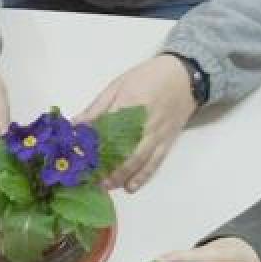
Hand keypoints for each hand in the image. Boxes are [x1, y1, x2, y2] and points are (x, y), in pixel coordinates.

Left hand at [76, 54, 196, 191]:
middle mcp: (143, 123)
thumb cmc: (148, 77)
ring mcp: (157, 134)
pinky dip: (143, 176)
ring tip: (105, 186)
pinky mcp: (167, 141)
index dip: (90, 147)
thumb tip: (75, 125)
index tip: (77, 159)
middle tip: (89, 179)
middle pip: (121, 151)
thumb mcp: (117, 85)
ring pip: (138, 160)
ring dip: (121, 176)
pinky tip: (131, 187)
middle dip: (105, 168)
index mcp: (127, 104)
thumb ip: (96, 108)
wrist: (185, 75)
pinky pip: (155, 162)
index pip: (104, 131)